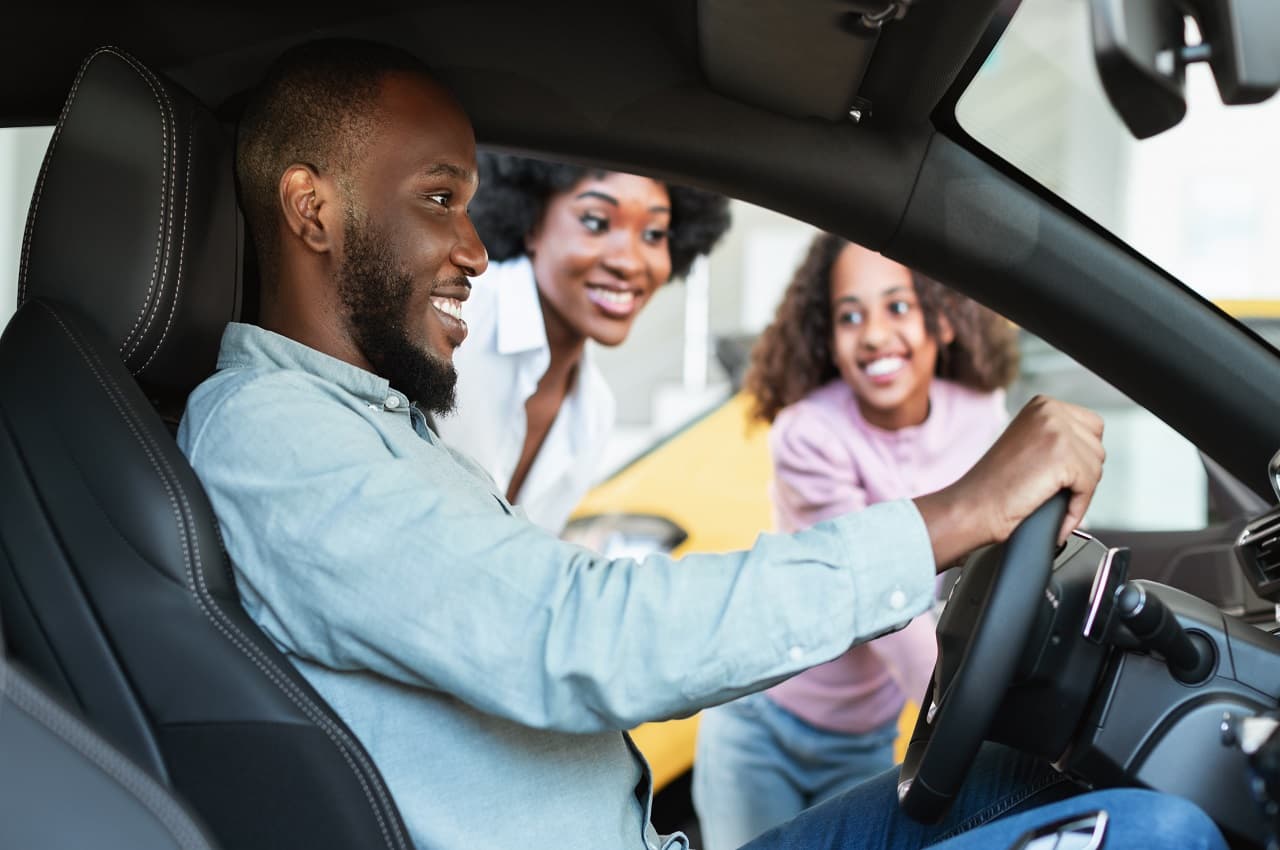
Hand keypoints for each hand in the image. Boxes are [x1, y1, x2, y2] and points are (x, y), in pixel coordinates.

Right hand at [915, 395, 1103, 568]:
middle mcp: (1051, 410)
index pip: (1092, 427)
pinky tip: (1059, 514)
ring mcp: (1057, 431)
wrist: (973, 505)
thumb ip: (1058, 437)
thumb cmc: (995, 484)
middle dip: (1082, 474)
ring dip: (1080, 491)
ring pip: (1096, 468)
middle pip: (1096, 447)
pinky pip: (1089, 487)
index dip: (1081, 457)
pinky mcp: (1063, 456)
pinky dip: (1078, 507)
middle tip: (1056, 490)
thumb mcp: (1029, 443)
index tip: (1064, 475)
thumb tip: (1090, 450)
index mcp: (1043, 404)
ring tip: (1053, 500)